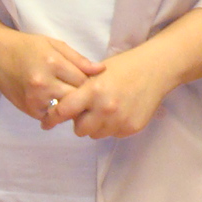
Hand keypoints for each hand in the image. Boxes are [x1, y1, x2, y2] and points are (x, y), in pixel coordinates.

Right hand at [0, 29, 102, 122]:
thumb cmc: (27, 47)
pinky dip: (57, 111)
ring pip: (66, 110)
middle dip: (83, 96)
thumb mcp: (54, 45)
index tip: (90, 80)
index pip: (83, 80)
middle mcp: (43, 83)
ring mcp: (35, 99)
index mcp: (52, 63)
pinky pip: (53, 116)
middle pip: (76, 98)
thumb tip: (101, 70)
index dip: (89, 81)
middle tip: (84, 92)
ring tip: (71, 97)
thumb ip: (78, 59)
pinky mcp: (29, 110)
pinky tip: (56, 101)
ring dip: (71, 106)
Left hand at [42, 44, 175, 139]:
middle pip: (79, 130)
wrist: (155, 69)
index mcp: (93, 90)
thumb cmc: (124, 67)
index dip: (52, 118)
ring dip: (96, 125)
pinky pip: (113, 134)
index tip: (46, 122)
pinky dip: (113, 126)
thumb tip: (62, 108)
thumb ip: (80, 91)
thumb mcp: (96, 73)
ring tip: (106, 109)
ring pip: (96, 134)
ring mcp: (119, 120)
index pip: (63, 111)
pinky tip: (121, 110)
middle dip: (80, 122)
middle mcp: (105, 108)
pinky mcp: (131, 128)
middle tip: (86, 111)